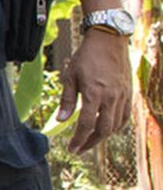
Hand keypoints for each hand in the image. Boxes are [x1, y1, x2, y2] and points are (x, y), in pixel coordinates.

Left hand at [58, 28, 132, 153]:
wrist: (109, 41)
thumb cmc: (86, 57)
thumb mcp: (70, 76)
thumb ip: (66, 100)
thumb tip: (61, 120)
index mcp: (95, 94)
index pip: (87, 124)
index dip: (78, 139)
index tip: (71, 149)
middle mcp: (112, 97)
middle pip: (104, 130)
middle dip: (90, 143)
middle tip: (79, 149)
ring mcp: (123, 96)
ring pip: (116, 125)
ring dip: (103, 136)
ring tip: (89, 141)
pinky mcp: (129, 93)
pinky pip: (125, 116)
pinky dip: (116, 126)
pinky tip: (106, 129)